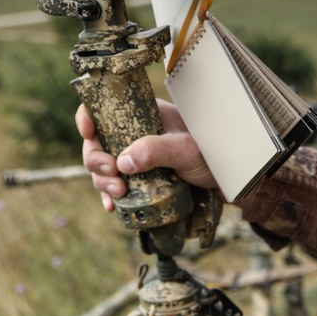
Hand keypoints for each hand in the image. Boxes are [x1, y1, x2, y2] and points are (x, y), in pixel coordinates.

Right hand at [76, 102, 220, 212]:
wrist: (228, 181)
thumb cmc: (213, 153)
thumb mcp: (185, 148)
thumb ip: (155, 150)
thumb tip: (122, 162)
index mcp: (143, 115)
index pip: (104, 108)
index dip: (88, 117)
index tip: (88, 132)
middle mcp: (134, 135)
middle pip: (97, 143)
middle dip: (96, 160)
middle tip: (112, 176)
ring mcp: (135, 159)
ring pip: (103, 168)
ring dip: (102, 182)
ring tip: (118, 194)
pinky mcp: (140, 181)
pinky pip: (116, 188)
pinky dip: (110, 198)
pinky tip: (112, 208)